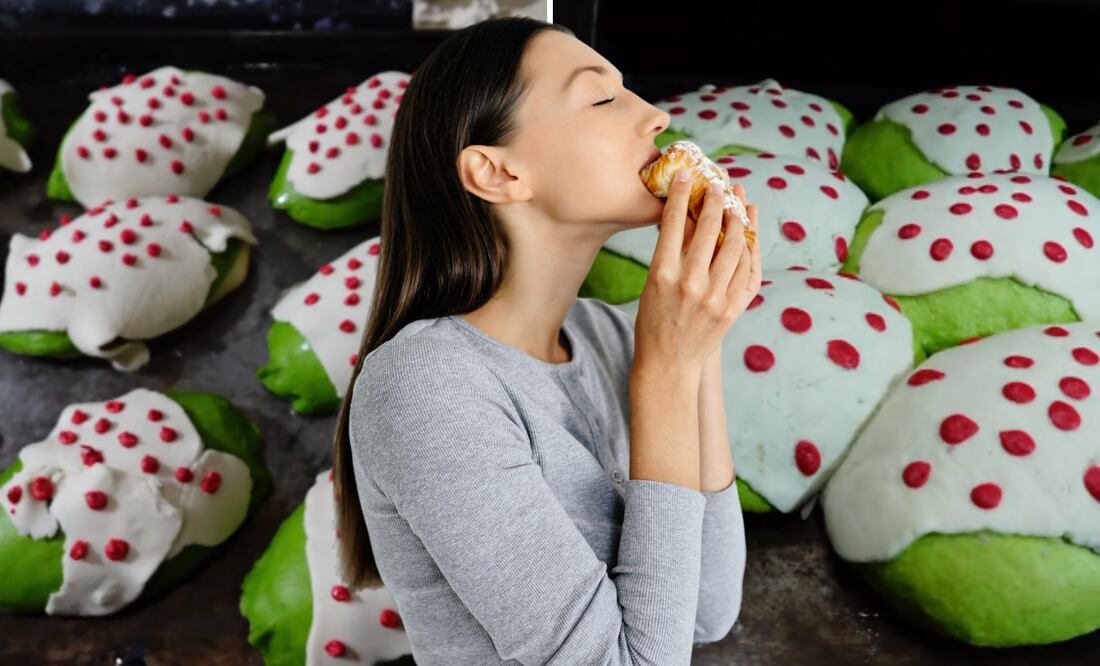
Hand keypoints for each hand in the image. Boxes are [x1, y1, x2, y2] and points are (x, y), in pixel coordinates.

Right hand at [633, 170, 761, 378]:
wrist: (668, 365)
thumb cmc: (653, 322)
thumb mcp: (652, 284)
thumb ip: (670, 252)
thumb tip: (687, 215)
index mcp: (662, 274)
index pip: (675, 222)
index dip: (682, 193)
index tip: (688, 174)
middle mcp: (691, 283)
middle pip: (711, 228)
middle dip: (717, 200)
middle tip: (720, 183)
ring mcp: (716, 297)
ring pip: (736, 246)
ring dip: (739, 219)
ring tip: (739, 202)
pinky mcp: (733, 309)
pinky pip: (749, 271)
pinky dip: (751, 248)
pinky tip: (750, 232)